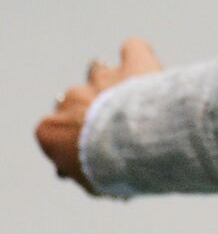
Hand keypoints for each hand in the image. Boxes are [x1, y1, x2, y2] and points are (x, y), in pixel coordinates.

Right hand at [36, 39, 162, 193]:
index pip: (55, 134)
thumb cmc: (114, 168)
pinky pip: (134, 49)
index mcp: (50, 129)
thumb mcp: (93, 183)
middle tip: (121, 129)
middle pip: (79, 101)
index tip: (94, 152)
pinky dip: (140, 56)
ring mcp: (102, 78)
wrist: (141, 142)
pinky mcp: (134, 63)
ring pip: (101, 71)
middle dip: (96, 112)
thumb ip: (85, 171)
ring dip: (114, 82)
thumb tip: (83, 172)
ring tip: (135, 99)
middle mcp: (72, 98)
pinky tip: (150, 69)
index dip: (76, 142)